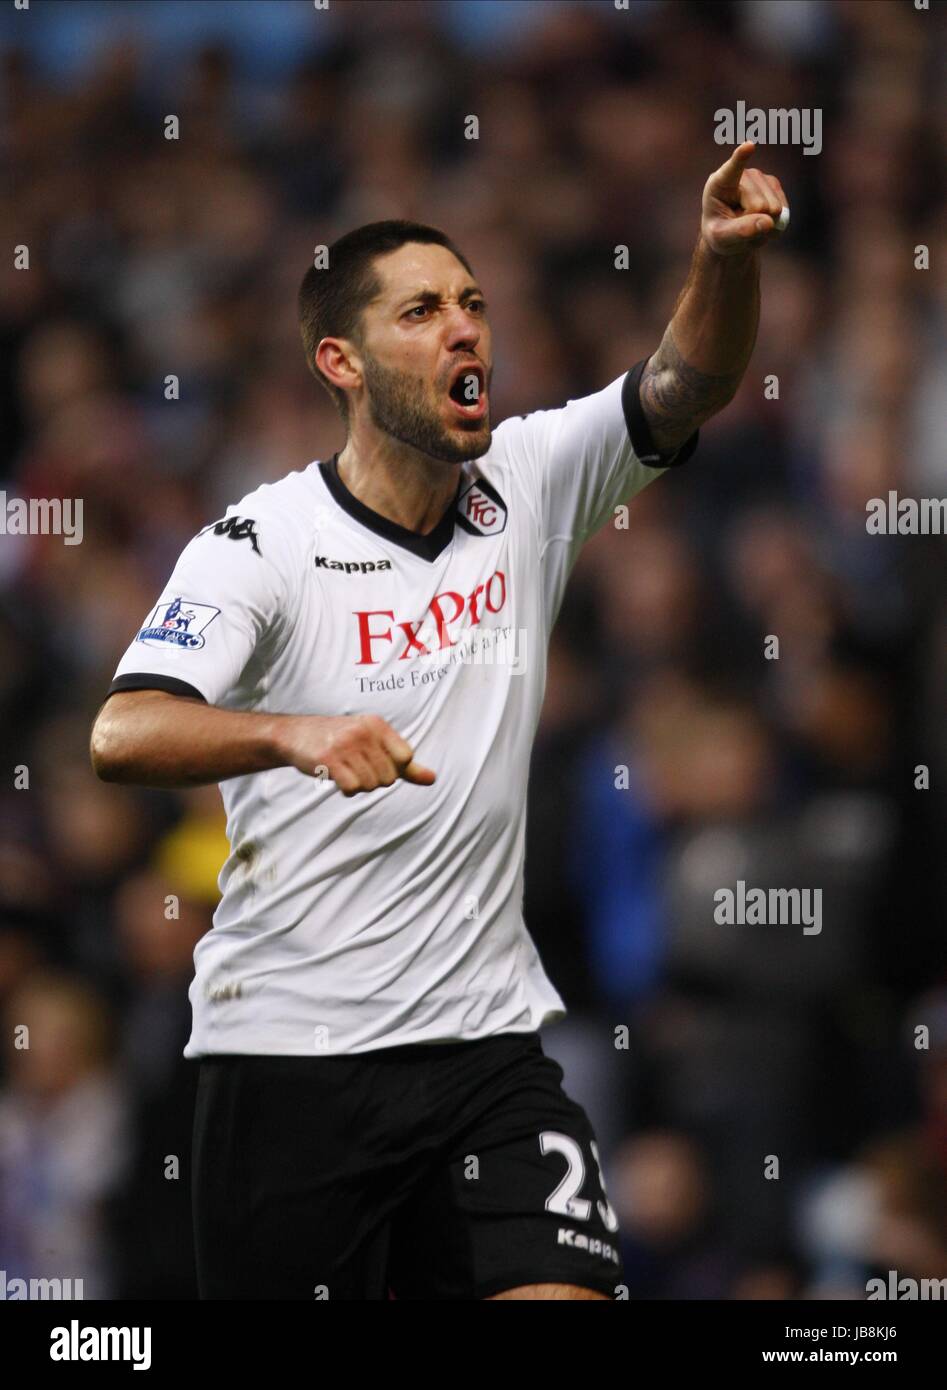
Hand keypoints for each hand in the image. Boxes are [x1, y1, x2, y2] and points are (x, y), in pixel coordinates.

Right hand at [278, 712, 435, 794]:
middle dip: (374, 779)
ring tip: (345, 770)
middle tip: (356, 766)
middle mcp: (363, 732)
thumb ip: (405, 764)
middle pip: (389, 777)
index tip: (375, 760)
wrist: (295, 735)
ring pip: (370, 785)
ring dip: (358, 785)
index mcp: (377, 724)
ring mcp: (345, 745)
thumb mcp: (374, 744)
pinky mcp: (329, 760)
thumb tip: (433, 779)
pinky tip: (336, 776)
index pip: (406, 757)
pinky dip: (346, 790)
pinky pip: (352, 788)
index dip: (394, 767)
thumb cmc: (341, 740)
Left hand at [701, 141, 788, 256]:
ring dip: (764, 225)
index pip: (732, 169)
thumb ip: (740, 232)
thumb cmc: (720, 233)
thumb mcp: (721, 238)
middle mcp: (744, 175)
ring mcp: (762, 178)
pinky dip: (774, 225)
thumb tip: (768, 222)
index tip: (749, 146)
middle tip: (739, 225)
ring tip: (749, 223)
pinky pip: (783, 213)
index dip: (741, 157)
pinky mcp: (775, 186)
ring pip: (774, 209)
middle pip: (759, 205)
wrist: (731, 233)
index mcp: (720, 183)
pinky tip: (762, 221)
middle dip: (753, 223)